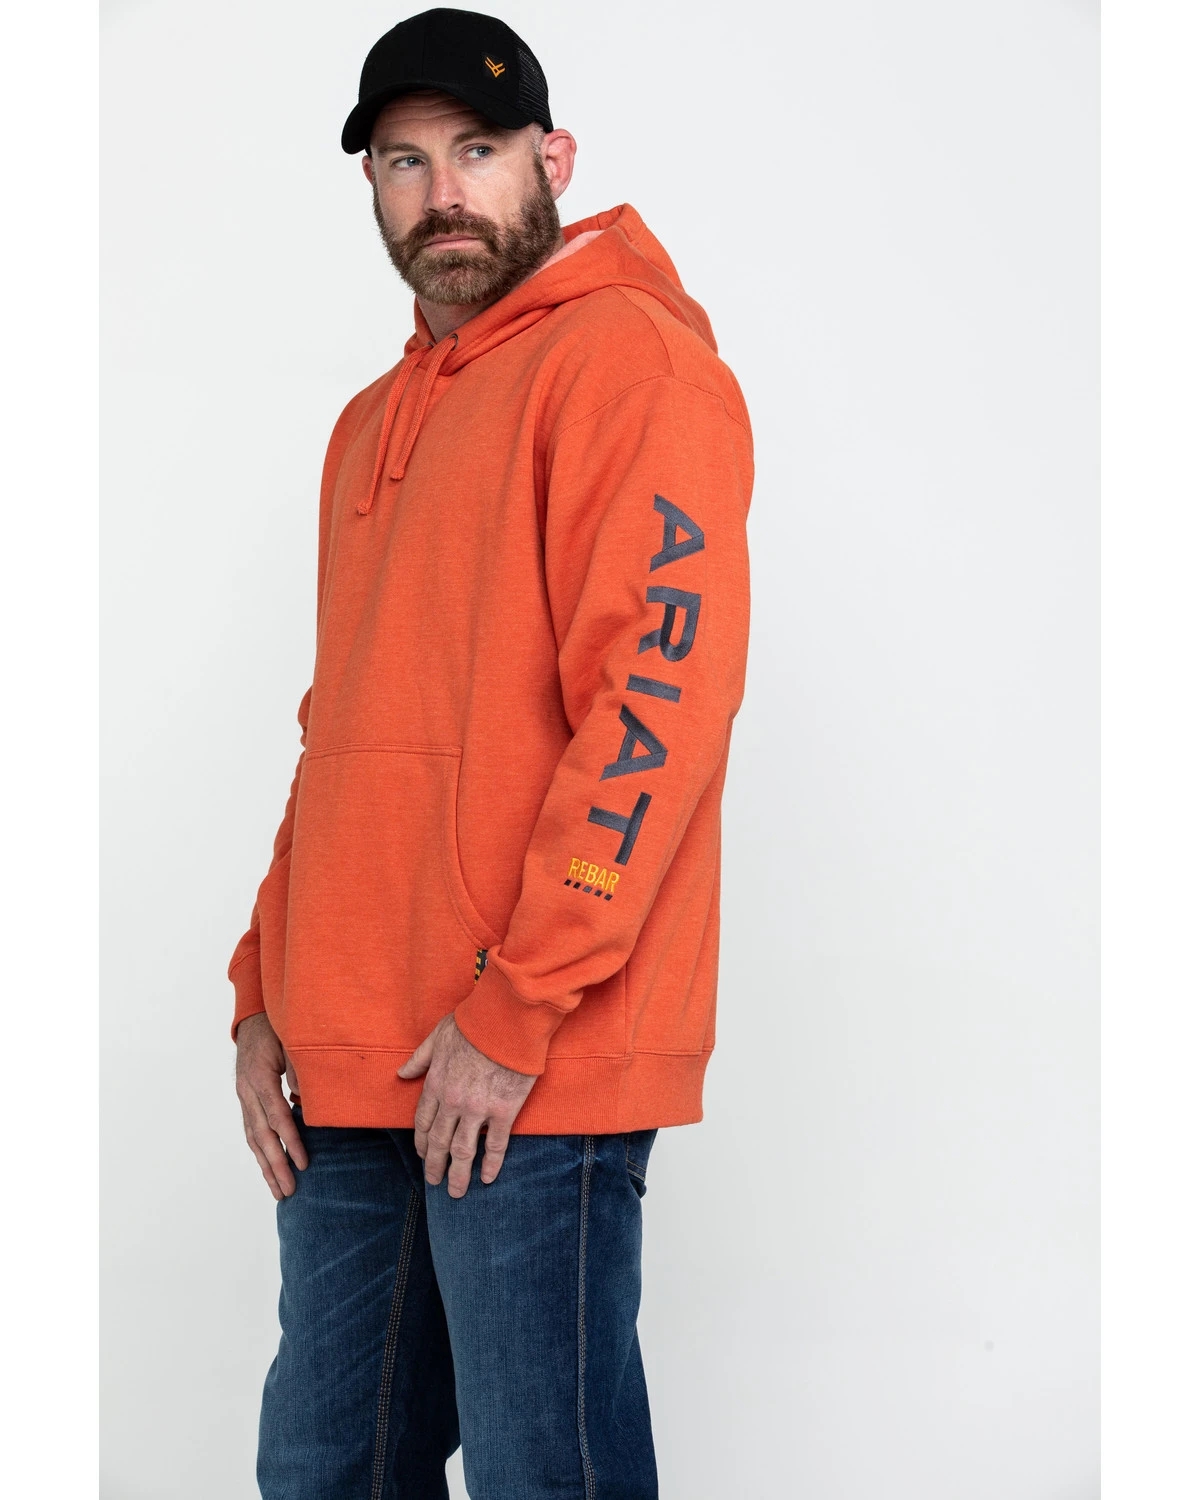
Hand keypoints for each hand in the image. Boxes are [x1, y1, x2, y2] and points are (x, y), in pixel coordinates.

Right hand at [235, 1013, 308, 1199]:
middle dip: (276, 1166)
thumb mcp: (290, 1042)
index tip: (304, 1163)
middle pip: (261, 1136)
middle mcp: (247, 1092)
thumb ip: (298, 1069)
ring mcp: (243, 1098)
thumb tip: (307, 1099)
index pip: (277, 1117)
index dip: (291, 1141)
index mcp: (260, 1078)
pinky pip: (251, 1131)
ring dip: (265, 1166)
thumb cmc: (277, 1029)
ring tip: (278, 1191)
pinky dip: (260, 1152)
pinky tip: (268, 1168)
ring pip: (253, 1139)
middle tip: (289, 1190)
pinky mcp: (245, 1101)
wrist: (253, 1019)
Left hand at [398, 1014, 535, 1197]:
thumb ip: (420, 1058)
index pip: (423, 1121)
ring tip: (456, 1192)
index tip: (421, 1154)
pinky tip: (487, 1178)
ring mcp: (478, 1110)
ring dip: (458, 1175)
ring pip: (463, 1150)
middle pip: (439, 1142)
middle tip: (433, 1181)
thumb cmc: (473, 1024)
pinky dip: (491, 1164)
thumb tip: (402, 1073)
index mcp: (436, 1084)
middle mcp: (453, 1102)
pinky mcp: (504, 1111)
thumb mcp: (438, 1036)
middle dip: (434, 1165)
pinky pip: (496, 1145)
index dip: (420, 1141)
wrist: (506, 1022)